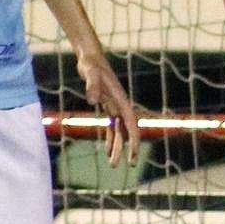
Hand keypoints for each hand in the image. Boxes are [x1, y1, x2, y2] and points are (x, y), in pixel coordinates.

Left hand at [76, 49, 142, 166]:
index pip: (131, 124)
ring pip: (119, 131)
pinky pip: (111, 126)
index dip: (134, 140)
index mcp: (120, 100)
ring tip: (112, 164)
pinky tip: (106, 151)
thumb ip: (93, 86)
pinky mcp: (107, 105)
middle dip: (124, 149)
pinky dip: (110, 138)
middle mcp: (120, 105)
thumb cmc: (91, 64)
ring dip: (117, 147)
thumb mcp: (91, 73)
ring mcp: (114, 106)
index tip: (133, 156)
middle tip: (119, 166)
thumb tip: (93, 100)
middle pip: (125, 131)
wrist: (90, 57)